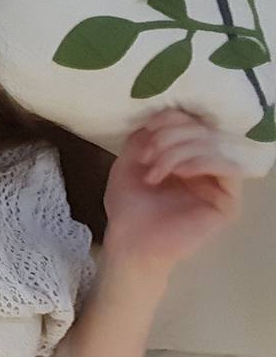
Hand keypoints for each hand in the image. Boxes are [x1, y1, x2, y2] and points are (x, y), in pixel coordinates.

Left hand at [101, 107, 244, 276]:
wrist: (130, 240)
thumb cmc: (128, 204)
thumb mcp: (129, 161)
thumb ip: (145, 137)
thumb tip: (162, 116)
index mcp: (182, 154)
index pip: (189, 121)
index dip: (170, 119)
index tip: (148, 130)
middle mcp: (203, 165)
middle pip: (200, 129)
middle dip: (170, 137)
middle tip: (147, 157)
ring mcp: (218, 183)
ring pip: (212, 145)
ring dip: (178, 151)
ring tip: (154, 171)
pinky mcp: (227, 202)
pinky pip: (228, 168)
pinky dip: (201, 162)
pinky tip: (179, 173)